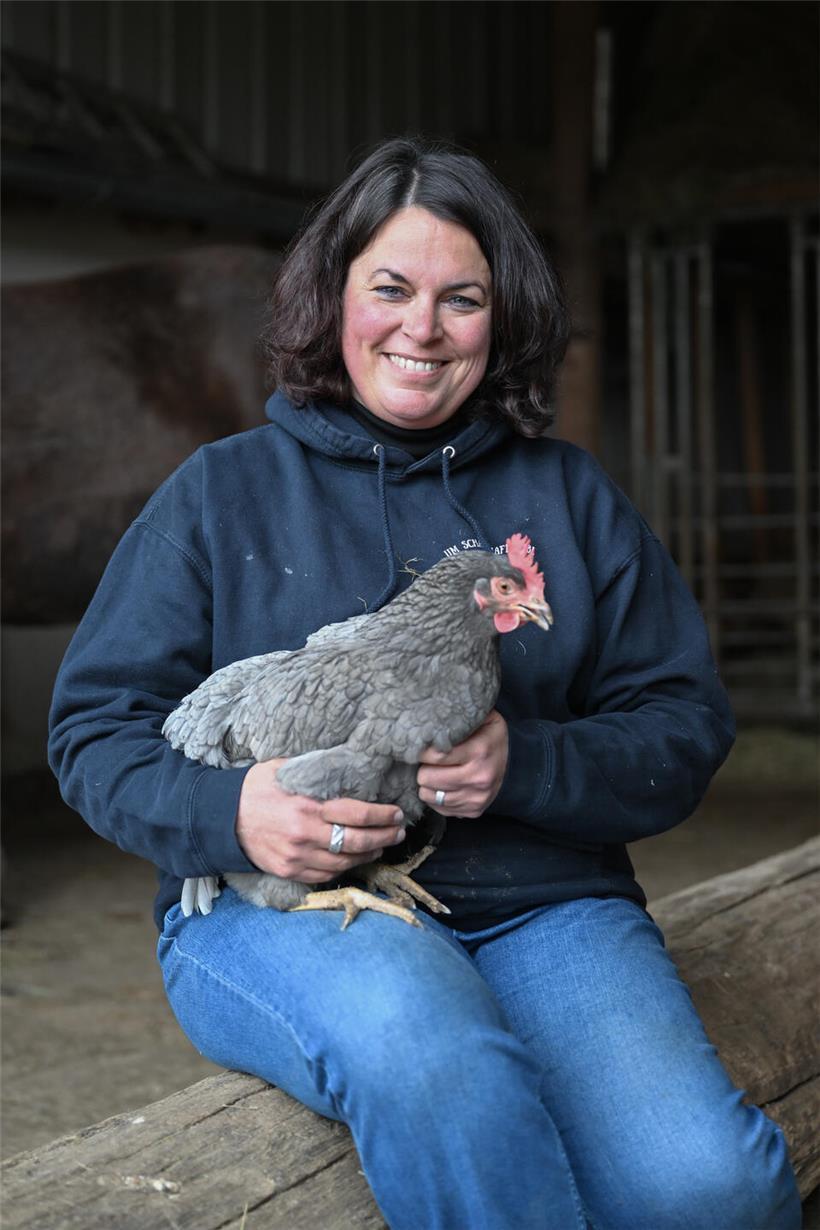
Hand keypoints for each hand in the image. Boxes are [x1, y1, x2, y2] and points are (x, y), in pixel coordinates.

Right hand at [235, 759, 405, 883]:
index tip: (396, 813)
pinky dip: (344, 867)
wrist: (221, 817)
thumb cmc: (255, 787)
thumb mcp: (285, 769)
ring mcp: (296, 857)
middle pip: (356, 842)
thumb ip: (316, 773)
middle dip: (384, 838)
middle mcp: (304, 834)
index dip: (382, 816)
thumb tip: (348, 766)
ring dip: (368, 855)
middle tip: (398, 832)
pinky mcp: (289, 871)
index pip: (356, 814)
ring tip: (381, 846)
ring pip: (343, 862)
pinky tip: (354, 858)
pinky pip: (325, 875)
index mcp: (306, 806)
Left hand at [417, 710, 508, 817]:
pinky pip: (439, 809)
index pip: (434, 756)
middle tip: (428, 762)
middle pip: (427, 778)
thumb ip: (456, 720)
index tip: (421, 747)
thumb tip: (428, 723)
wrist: (516, 764)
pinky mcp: (474, 811)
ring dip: (428, 784)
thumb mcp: (480, 719)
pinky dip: (437, 797)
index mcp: (478, 751)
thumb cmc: (490, 737)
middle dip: (424, 768)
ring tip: (435, 773)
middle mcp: (478, 778)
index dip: (422, 751)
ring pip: (429, 796)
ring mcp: (476, 798)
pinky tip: (444, 786)